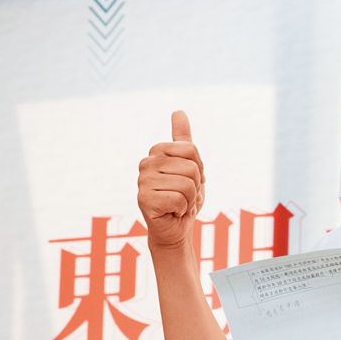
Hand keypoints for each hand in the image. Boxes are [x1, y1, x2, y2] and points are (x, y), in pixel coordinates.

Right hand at [137, 110, 205, 248]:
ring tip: (178, 204)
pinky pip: (179, 199)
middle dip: (195, 186)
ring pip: (187, 184)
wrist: (176, 227)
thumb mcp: (190, 166)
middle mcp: (146, 164)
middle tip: (183, 196)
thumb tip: (178, 111)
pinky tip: (172, 212)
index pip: (191, 150)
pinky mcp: (143, 200)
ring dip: (189, 199)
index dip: (198, 169)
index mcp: (156, 152)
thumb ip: (183, 140)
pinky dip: (182, 209)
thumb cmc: (184, 197)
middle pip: (191, 167)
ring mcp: (142, 181)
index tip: (188, 180)